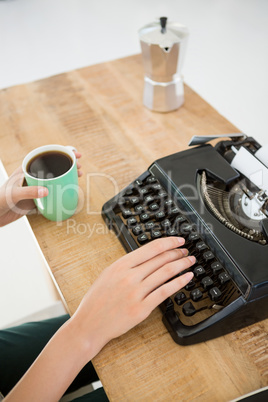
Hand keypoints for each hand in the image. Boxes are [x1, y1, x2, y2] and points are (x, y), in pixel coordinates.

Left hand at [0, 151, 81, 226]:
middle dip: (67, 164)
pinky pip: (52, 193)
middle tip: (79, 166)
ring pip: (54, 179)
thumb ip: (29, 192)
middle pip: (53, 166)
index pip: (45, 156)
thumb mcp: (14, 194)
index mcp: (26, 169)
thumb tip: (47, 191)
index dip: (61, 152)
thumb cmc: (0, 200)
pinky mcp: (36, 199)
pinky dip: (62, 191)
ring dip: (66, 176)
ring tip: (78, 176)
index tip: (73, 153)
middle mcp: (32, 177)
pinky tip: (69, 192)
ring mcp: (35, 187)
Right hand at [4, 237, 194, 401]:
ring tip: (190, 261)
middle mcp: (130, 276)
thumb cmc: (96, 301)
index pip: (151, 248)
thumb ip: (127, 265)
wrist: (89, 325)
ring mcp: (137, 292)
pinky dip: (179, 282)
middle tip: (186, 251)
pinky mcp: (142, 308)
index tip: (178, 240)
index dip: (169, 242)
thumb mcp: (108, 274)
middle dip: (177, 252)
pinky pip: (165, 291)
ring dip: (182, 264)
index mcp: (121, 265)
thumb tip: (148, 257)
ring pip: (166, 272)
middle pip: (161, 259)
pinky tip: (187, 277)